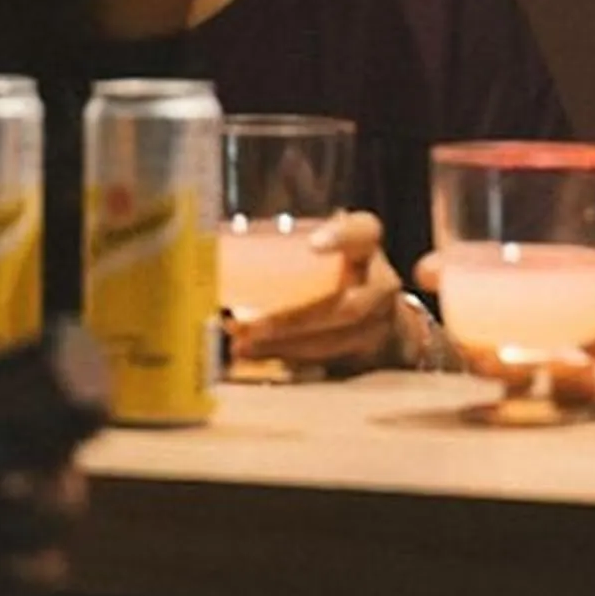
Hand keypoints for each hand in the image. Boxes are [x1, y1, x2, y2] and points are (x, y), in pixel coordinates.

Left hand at [226, 213, 404, 371]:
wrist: (381, 313)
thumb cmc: (333, 271)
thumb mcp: (322, 247)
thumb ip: (290, 244)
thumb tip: (214, 239)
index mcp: (366, 245)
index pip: (364, 233)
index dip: (342, 237)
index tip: (313, 244)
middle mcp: (381, 283)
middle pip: (346, 306)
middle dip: (294, 321)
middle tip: (250, 327)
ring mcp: (381, 322)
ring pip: (337, 341)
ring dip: (286, 347)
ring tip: (245, 346)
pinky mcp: (369, 354)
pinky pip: (330, 362)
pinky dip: (290, 361)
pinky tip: (259, 356)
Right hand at [414, 249, 594, 405]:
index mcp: (544, 278)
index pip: (487, 271)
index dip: (453, 270)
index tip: (428, 272)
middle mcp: (538, 321)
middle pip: (482, 333)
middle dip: (471, 344)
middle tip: (487, 351)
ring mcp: (554, 359)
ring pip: (512, 373)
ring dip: (523, 372)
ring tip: (565, 359)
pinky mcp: (576, 394)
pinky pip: (558, 400)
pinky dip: (576, 389)